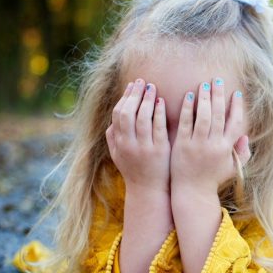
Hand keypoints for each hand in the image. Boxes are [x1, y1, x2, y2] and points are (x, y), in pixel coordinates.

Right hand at [105, 79, 170, 194]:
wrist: (149, 191)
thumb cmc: (135, 170)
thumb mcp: (118, 156)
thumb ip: (112, 138)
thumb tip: (110, 121)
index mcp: (119, 143)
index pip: (118, 115)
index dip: (124, 98)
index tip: (131, 85)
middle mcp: (129, 145)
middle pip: (129, 113)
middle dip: (135, 95)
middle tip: (142, 82)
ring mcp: (144, 148)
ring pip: (143, 118)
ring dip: (147, 100)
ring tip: (152, 88)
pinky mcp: (159, 151)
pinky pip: (158, 128)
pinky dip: (159, 113)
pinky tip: (162, 102)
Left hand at [171, 78, 250, 193]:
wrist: (192, 192)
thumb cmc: (212, 179)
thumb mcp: (232, 168)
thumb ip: (241, 153)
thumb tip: (245, 137)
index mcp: (227, 148)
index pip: (235, 123)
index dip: (237, 107)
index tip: (236, 93)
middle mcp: (214, 145)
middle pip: (220, 115)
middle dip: (219, 95)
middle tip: (218, 79)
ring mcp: (198, 145)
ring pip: (204, 117)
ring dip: (205, 99)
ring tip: (204, 84)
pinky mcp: (183, 145)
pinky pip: (186, 123)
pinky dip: (188, 109)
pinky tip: (189, 96)